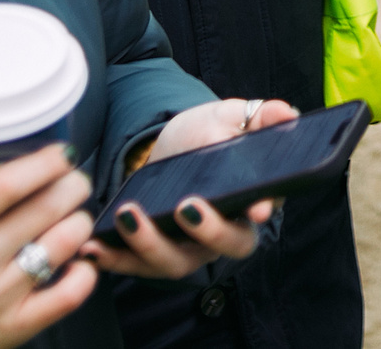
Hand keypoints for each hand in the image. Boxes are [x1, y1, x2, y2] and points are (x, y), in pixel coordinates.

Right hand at [0, 134, 96, 348]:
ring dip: (79, 222)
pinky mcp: (11, 327)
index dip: (42, 163)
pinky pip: (67, 297)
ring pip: (61, 246)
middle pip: (43, 210)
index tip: (61, 152)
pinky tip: (81, 259)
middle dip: (72, 185)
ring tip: (76, 212)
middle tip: (75, 179)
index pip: (4, 186)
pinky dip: (84, 273)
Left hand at [82, 99, 297, 280]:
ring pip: (176, 263)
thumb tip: (287, 113)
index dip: (259, 211)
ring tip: (129, 216)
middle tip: (186, 206)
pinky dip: (114, 259)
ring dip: (152, 245)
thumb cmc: (206, 134)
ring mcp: (187, 247)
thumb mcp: (230, 116)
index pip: (261, 211)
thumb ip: (259, 115)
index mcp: (248, 198)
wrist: (168, 148)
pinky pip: (135, 267)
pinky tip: (93, 246)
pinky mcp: (152, 254)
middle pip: (225, 247)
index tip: (253, 207)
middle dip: (207, 232)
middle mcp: (222, 231)